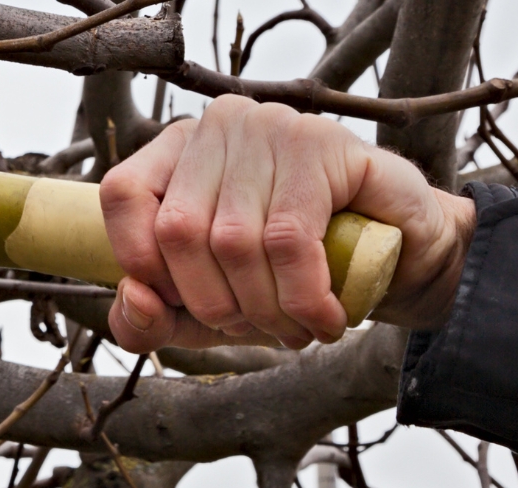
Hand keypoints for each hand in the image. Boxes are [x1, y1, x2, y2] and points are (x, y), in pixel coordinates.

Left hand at [99, 95, 475, 352]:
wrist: (396, 261)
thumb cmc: (286, 280)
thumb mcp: (202, 314)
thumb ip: (148, 319)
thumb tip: (133, 297)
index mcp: (174, 151)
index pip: (121, 195)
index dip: (143, 264)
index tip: (184, 305)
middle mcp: (217, 127)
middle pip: (178, 230)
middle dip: (215, 305)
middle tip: (256, 329)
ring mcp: (270, 127)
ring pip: (234, 240)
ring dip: (265, 310)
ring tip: (294, 331)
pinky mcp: (321, 145)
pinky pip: (288, 239)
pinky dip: (302, 298)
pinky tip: (324, 320)